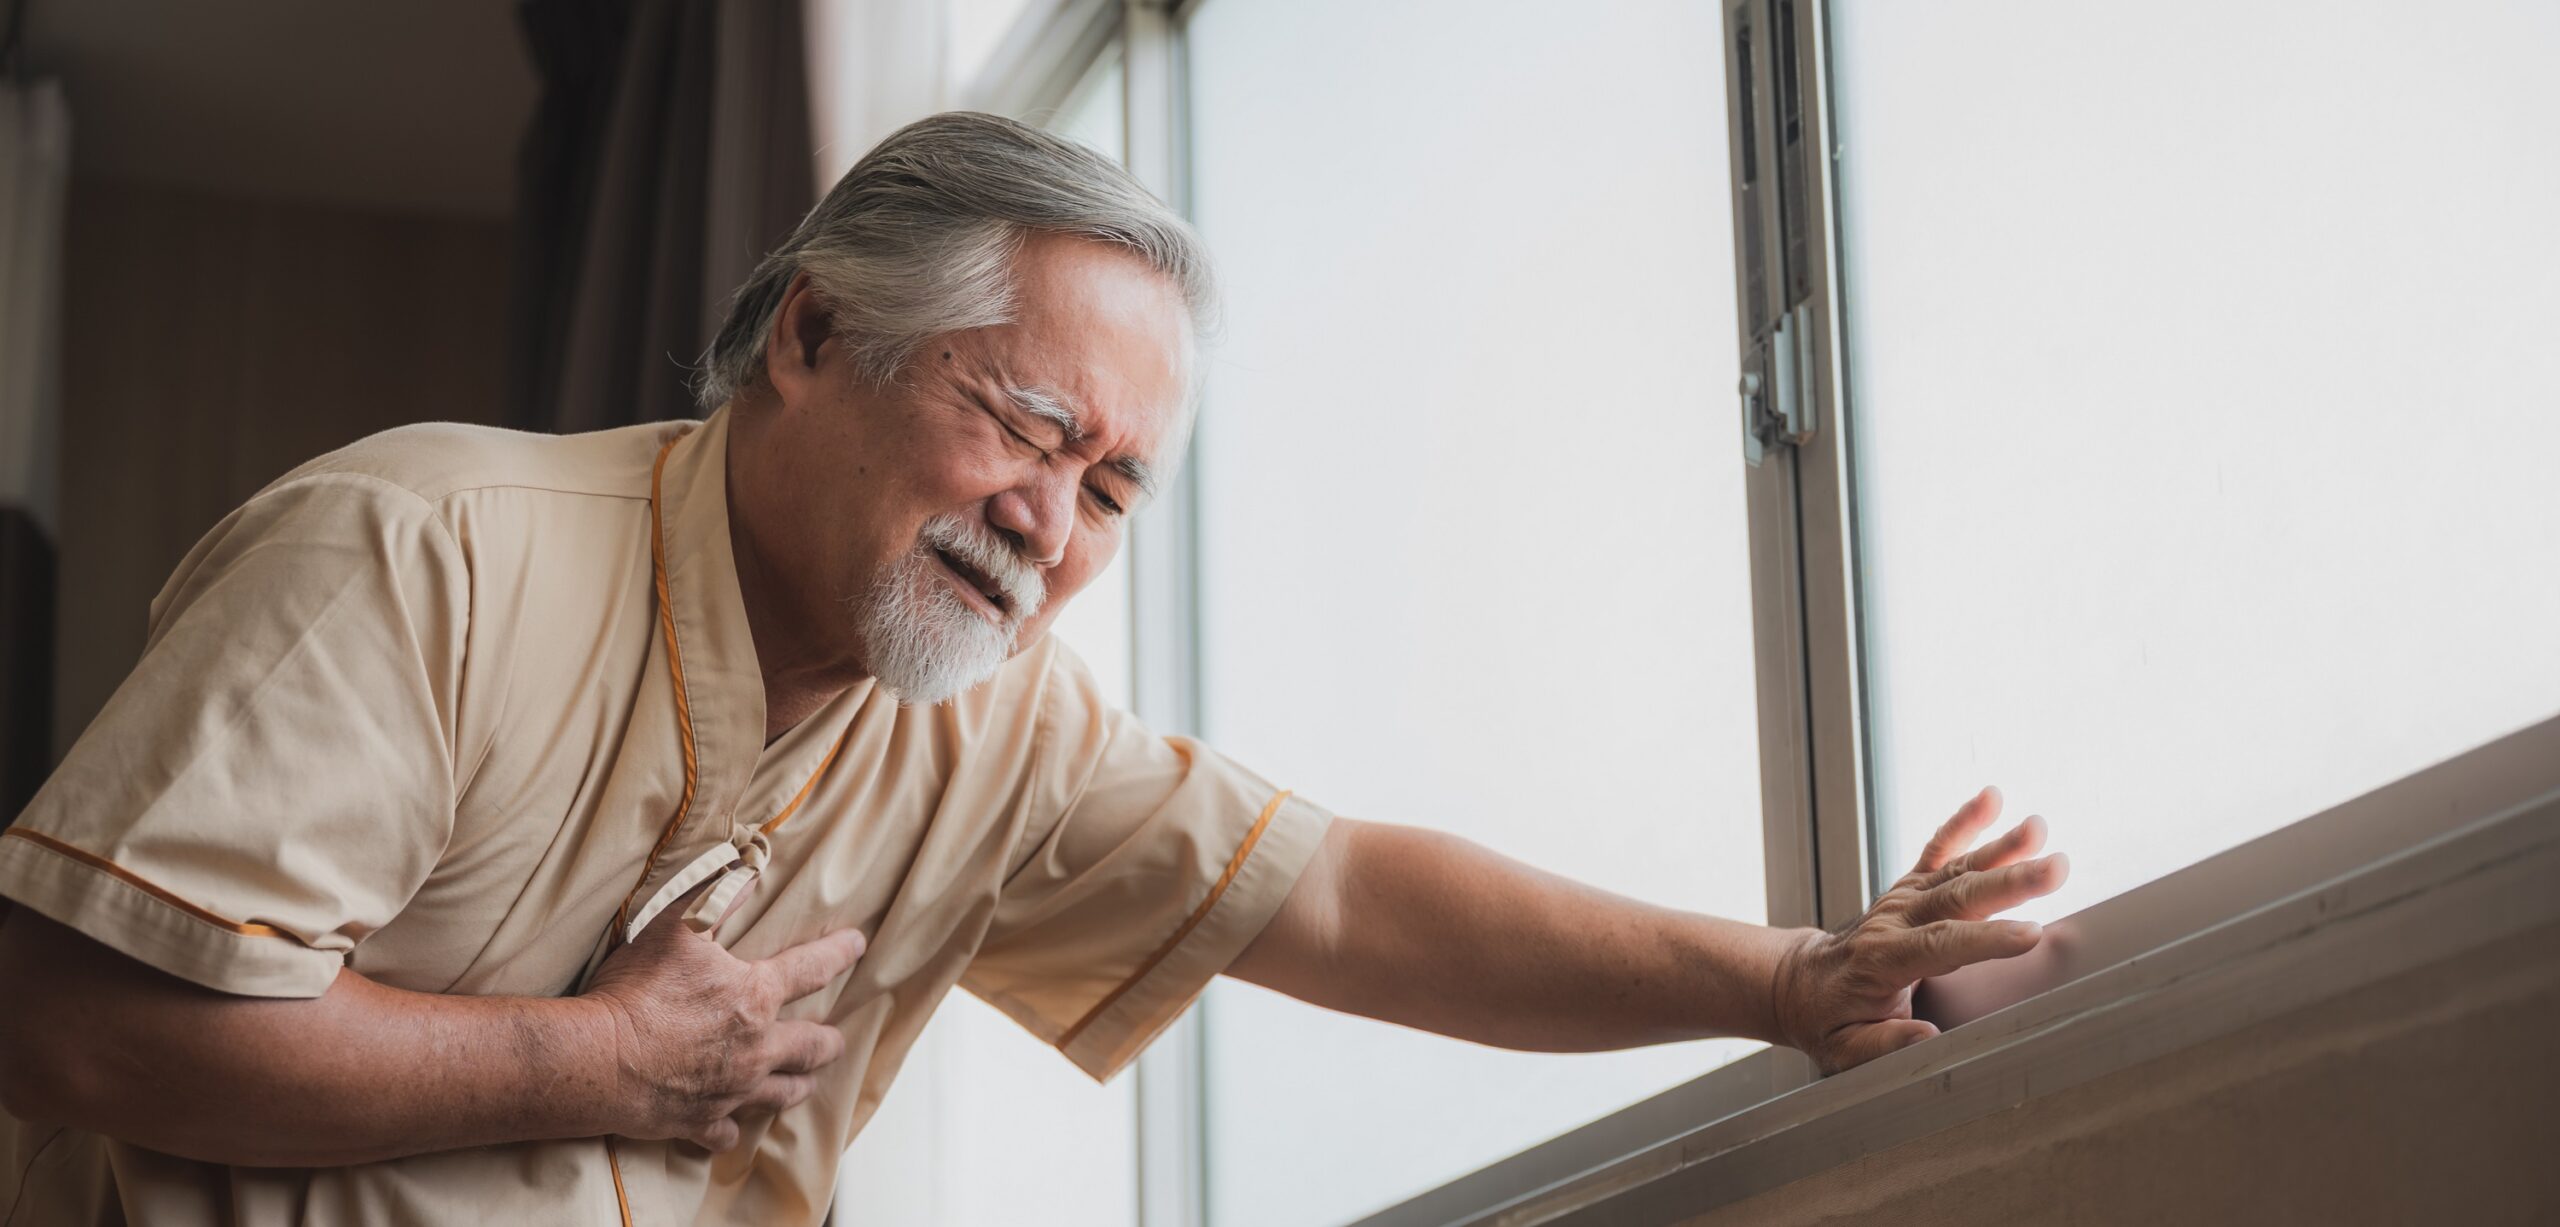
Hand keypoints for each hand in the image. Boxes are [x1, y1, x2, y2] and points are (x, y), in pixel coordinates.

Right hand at [579, 886, 867, 1150]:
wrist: (597, 1060)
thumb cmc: (637, 990)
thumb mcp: (675, 928)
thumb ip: (715, 898)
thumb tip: (748, 870)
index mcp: (754, 996)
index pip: (811, 968)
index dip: (838, 952)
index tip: (858, 945)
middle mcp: (755, 1048)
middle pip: (811, 1046)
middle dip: (829, 1041)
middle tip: (837, 1040)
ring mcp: (732, 1090)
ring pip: (781, 1094)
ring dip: (796, 1086)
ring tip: (805, 1083)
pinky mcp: (701, 1121)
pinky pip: (726, 1132)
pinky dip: (730, 1129)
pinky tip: (731, 1128)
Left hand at [1770, 786, 2066, 1073]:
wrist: (1799, 984)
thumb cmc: (1829, 1022)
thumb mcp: (1845, 1050)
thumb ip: (1885, 1045)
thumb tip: (1928, 1038)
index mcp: (1882, 960)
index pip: (1941, 944)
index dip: (1986, 938)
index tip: (2032, 934)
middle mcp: (1893, 921)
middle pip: (1957, 897)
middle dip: (2009, 882)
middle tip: (2056, 868)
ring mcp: (1901, 899)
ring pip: (1955, 869)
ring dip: (1999, 847)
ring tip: (2040, 828)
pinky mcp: (1908, 887)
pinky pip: (1937, 850)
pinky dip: (1964, 822)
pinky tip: (1992, 797)